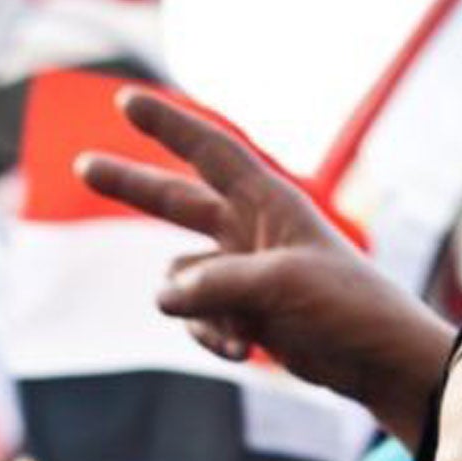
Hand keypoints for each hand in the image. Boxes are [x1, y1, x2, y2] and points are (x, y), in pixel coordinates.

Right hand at [76, 88, 455, 451]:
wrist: (378, 361)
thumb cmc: (344, 307)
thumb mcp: (277, 286)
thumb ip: (213, 284)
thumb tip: (162, 298)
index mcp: (268, 202)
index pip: (209, 151)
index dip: (167, 125)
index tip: (125, 99)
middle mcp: (250, 230)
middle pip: (175, 200)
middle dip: (131, 185)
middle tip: (83, 163)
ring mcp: (243, 272)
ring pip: (181, 280)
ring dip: (197, 310)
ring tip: (237, 331)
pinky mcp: (243, 311)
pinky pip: (199, 316)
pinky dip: (212, 334)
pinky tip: (241, 349)